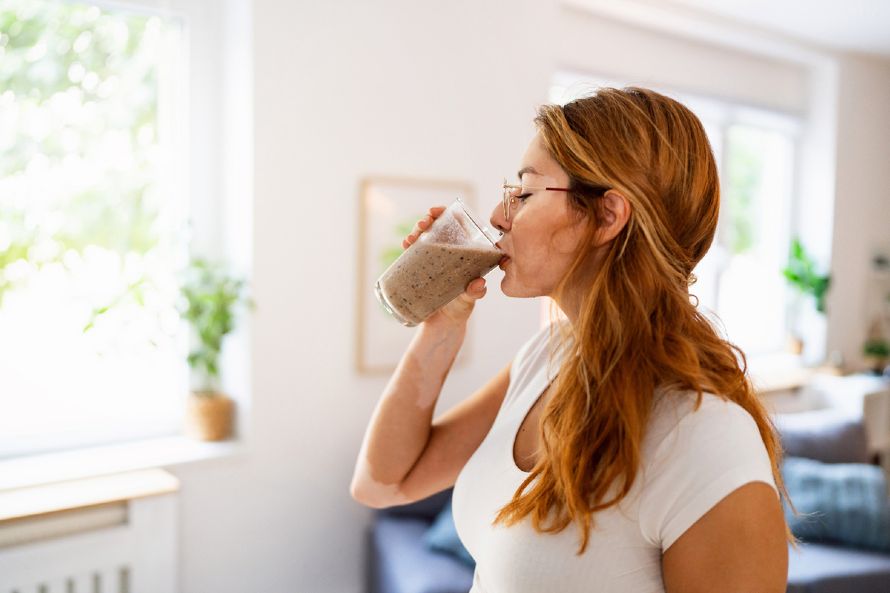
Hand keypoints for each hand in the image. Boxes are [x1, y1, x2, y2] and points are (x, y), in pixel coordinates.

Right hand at [401, 206, 487, 327]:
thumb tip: (478, 284)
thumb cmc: (461, 309)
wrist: (443, 324)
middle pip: (439, 226)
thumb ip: (475, 293)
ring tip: (412, 237)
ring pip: (425, 237)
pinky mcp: (421, 267)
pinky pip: (414, 251)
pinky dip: (409, 245)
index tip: (436, 211)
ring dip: (417, 231)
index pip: (458, 224)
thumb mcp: (469, 300)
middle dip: (428, 220)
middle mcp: (450, 252)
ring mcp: (434, 259)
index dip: (447, 213)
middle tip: (422, 224)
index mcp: (466, 252)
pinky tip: (406, 244)